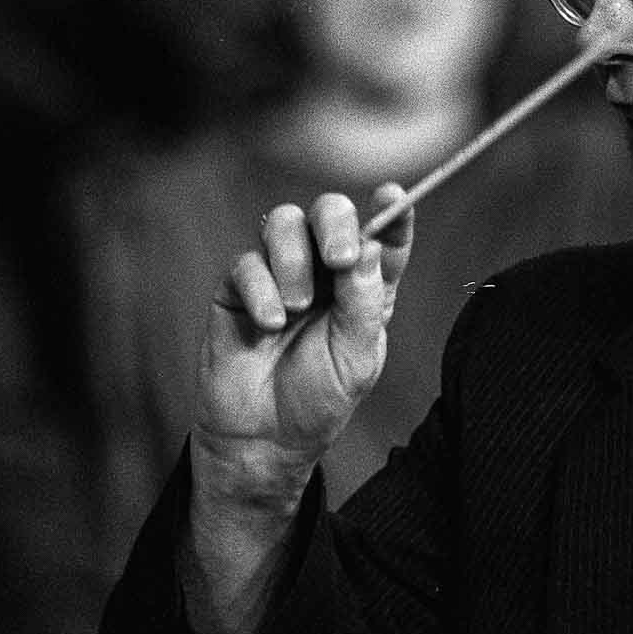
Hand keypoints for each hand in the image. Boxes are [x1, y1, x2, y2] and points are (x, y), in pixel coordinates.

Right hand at [192, 183, 414, 499]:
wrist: (263, 437)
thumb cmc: (319, 398)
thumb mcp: (356, 357)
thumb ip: (363, 302)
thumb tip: (369, 245)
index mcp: (366, 287)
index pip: (384, 237)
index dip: (392, 212)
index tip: (393, 197)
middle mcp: (325, 272)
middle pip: (330, 212)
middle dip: (335, 222)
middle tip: (338, 257)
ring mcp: (280, 274)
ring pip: (283, 222)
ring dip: (293, 260)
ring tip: (297, 310)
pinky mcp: (239, 287)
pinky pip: (246, 262)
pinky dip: (260, 289)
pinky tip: (270, 324)